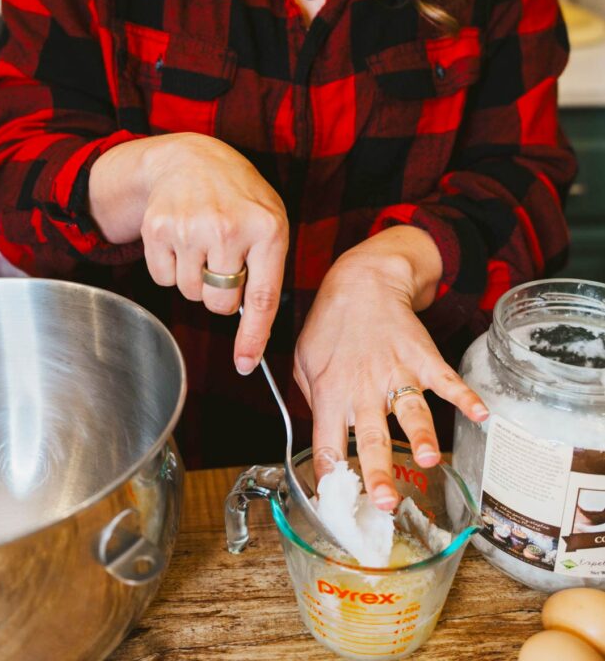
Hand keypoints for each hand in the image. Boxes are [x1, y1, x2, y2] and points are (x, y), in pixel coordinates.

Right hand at [89, 133, 287, 372]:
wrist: (191, 158)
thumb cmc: (238, 197)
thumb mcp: (269, 220)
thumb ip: (268, 270)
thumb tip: (253, 331)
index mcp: (267, 229)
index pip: (261, 297)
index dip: (252, 336)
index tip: (244, 364)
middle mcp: (228, 228)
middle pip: (219, 303)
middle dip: (220, 293)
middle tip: (222, 262)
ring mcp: (190, 227)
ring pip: (189, 293)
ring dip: (194, 279)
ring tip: (202, 243)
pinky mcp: (158, 228)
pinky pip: (163, 279)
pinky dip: (171, 267)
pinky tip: (181, 239)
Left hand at [293, 227, 488, 509]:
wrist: (362, 281)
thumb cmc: (331, 324)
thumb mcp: (305, 361)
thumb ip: (313, 400)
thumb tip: (326, 434)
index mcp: (330, 392)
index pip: (327, 442)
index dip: (331, 474)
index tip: (337, 504)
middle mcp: (363, 387)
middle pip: (371, 436)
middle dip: (380, 471)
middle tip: (386, 501)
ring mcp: (396, 371)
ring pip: (410, 409)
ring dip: (422, 434)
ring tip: (432, 459)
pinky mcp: (423, 357)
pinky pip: (447, 379)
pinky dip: (466, 396)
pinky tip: (481, 414)